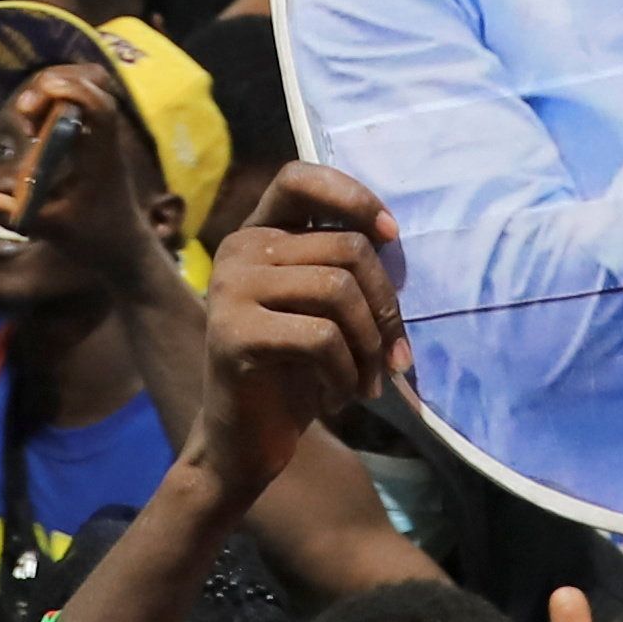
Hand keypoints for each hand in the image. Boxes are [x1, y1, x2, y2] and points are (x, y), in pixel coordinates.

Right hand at [190, 163, 404, 497]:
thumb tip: (391, 234)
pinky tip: (339, 397)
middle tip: (393, 357)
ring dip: (370, 345)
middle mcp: (238, 250)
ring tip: (366, 381)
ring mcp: (230, 289)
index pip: (300, 177)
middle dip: (386, 308)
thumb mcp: (319, 308)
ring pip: (339, 290)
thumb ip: (339, 264)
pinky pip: (321, 337)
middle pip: (347, 247)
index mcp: (258, 233)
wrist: (245, 444)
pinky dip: (346, 372)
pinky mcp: (233, 334)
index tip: (391, 235)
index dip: (352, 197)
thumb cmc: (294, 373)